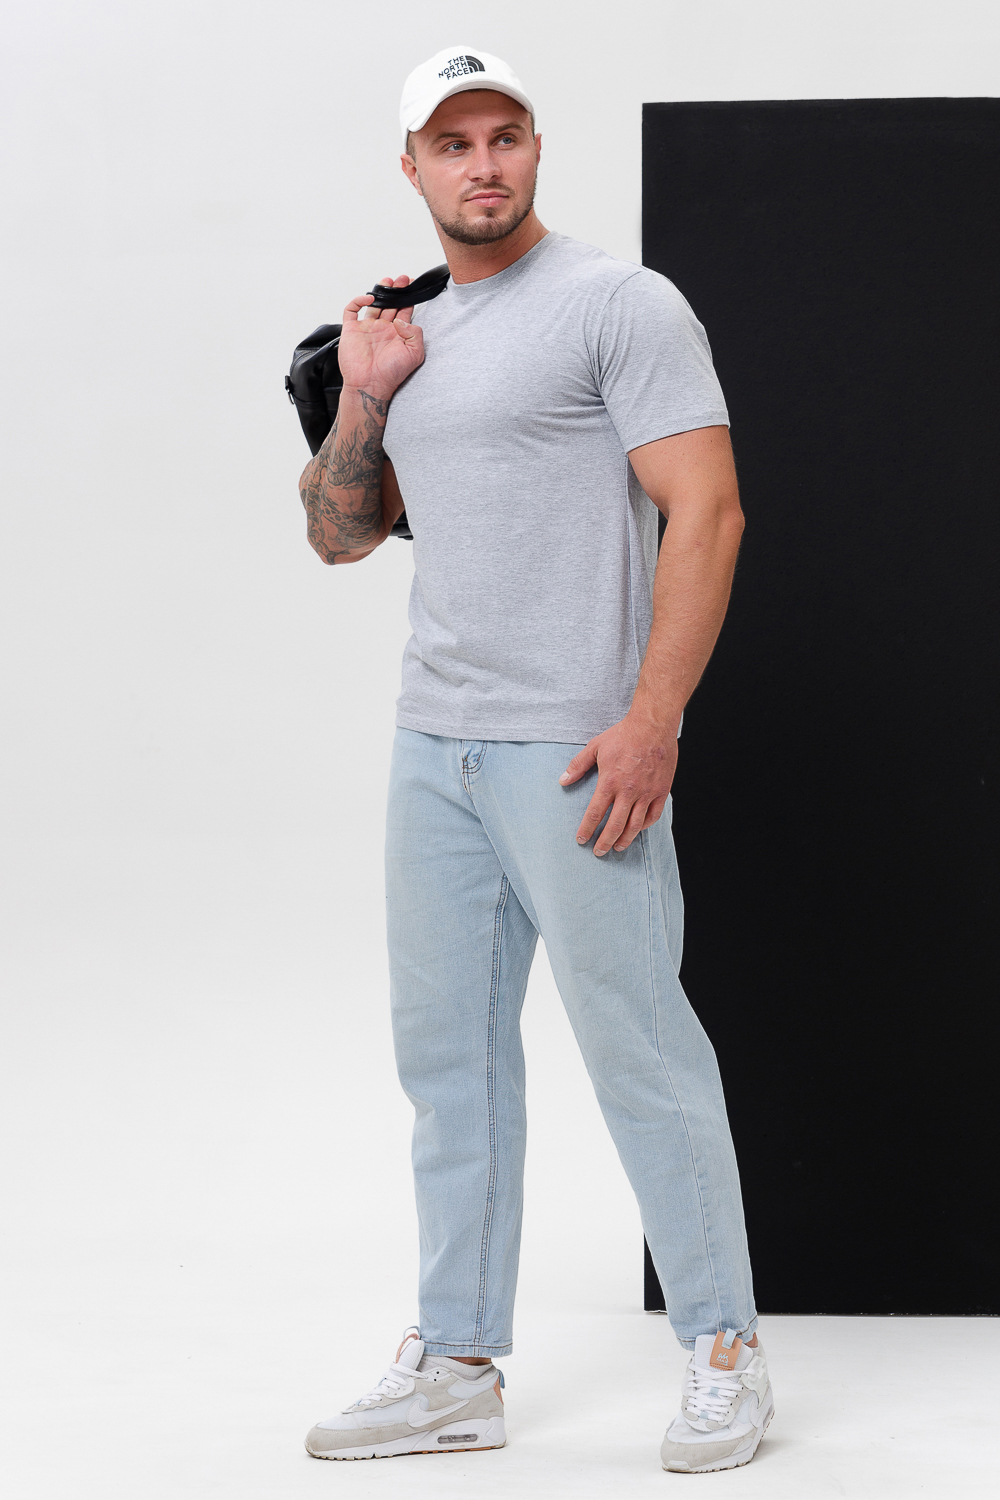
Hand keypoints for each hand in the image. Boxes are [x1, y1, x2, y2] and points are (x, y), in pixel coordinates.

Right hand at [338, 275, 424, 400]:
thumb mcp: (415, 354)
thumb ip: (414, 333)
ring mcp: (366, 329)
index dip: (408, 298)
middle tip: (402, 279)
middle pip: (390, 304)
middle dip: (396, 290)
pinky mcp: (351, 330)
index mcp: (397, 335)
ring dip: (380, 292)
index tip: (411, 286)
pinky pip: (352, 310)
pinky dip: (358, 301)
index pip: (404, 311)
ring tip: (388, 281)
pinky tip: (369, 298)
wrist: (371, 384)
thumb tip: (401, 319)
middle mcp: (382, 330)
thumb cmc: (392, 374)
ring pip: (373, 304)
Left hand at [559, 712, 677, 855]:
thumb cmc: (623, 735)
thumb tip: (562, 780)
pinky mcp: (661, 791)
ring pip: (635, 825)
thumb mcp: (595, 746)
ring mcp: (646, 792)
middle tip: (598, 852)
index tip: (581, 839)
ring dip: (624, 839)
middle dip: (604, 842)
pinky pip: (653, 815)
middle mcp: (628, 791)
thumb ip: (577, 765)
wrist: (653, 725)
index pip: (595, 813)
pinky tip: (636, 830)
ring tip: (617, 847)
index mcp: (610, 782)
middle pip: (615, 825)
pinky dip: (644, 826)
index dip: (587, 829)